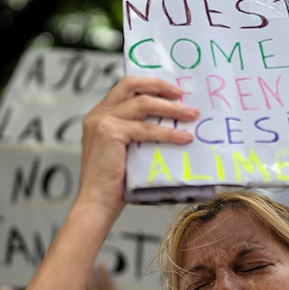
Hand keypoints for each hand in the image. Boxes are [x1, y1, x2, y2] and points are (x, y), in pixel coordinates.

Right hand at [77, 76, 197, 211]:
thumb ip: (139, 136)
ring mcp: (102, 122)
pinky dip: (168, 133)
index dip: (150, 85)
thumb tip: (172, 127)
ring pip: (143, 104)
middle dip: (159, 86)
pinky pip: (146, 129)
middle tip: (182, 94)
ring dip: (171, 109)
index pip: (125, 89)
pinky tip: (183, 138)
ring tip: (191, 115)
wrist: (97, 204)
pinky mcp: (109, 133)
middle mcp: (98, 115)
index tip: (172, 91)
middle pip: (131, 85)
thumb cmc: (114, 185)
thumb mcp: (127, 152)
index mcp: (100, 116)